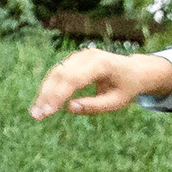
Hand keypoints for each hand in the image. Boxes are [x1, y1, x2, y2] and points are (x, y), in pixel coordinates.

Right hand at [28, 47, 171, 118]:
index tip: (48, 112)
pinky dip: (49, 87)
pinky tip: (43, 103)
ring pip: (56, 72)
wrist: (135, 70)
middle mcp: (88, 56)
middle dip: (46, 95)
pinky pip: (58, 72)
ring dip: (44, 92)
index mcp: (101, 64)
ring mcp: (80, 55)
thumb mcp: (116, 102)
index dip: (58, 95)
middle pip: (61, 74)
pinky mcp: (75, 59)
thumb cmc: (127, 88)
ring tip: (35, 113)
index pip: (73, 79)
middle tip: (36, 116)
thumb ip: (94, 106)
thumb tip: (70, 108)